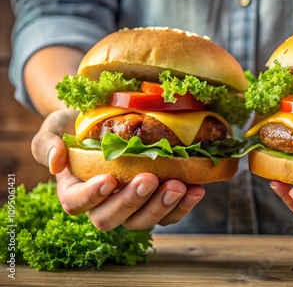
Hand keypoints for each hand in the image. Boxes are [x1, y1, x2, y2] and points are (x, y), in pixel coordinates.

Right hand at [32, 110, 204, 229]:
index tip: (109, 180)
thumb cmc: (77, 126)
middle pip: (112, 218)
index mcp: (74, 191)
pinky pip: (168, 214)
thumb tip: (55, 161)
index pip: (76, 204)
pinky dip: (183, 205)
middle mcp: (102, 205)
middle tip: (149, 179)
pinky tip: (196, 189)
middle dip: (132, 202)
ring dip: (162, 207)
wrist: (108, 121)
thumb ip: (47, 143)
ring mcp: (131, 206)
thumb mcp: (55, 128)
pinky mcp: (154, 202)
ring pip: (143, 221)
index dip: (91, 197)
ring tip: (178, 186)